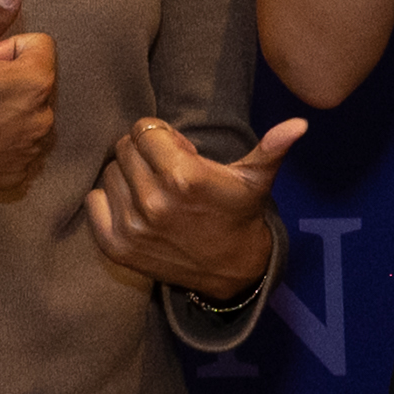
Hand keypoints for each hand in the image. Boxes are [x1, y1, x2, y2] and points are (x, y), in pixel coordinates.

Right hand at [0, 0, 57, 204]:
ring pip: (28, 113)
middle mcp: (45, 119)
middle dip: (9, 78)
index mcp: (37, 83)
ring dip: (8, 109)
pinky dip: (2, 141)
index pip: (38, 46)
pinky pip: (19, 146)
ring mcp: (32, 150)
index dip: (5, 50)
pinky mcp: (17, 175)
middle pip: (35, 81)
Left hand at [86, 114, 304, 299]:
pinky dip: (109, 200)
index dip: (161, 136)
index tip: (179, 151)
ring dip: (127, 176)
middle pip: (124, 149)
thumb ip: (272, 148)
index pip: (144, 130)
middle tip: (165, 169)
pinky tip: (134, 206)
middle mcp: (153, 200)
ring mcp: (131, 225)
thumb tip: (300, 123)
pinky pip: (93, 201)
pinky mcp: (115, 245)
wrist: (230, 269)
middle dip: (143, 152)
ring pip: (109, 173)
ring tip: (152, 188)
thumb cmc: (239, 213)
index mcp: (184, 176)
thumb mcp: (256, 179)